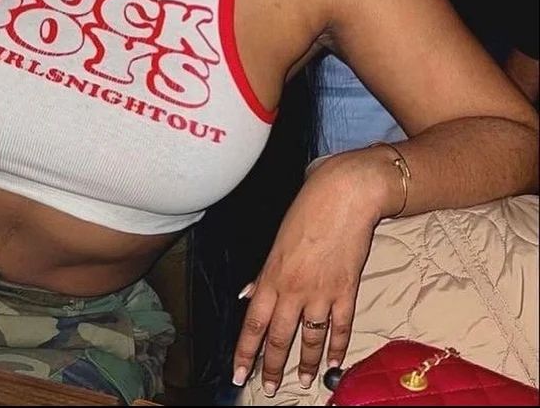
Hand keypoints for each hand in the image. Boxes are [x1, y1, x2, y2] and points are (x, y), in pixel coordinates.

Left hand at [232, 152, 383, 395]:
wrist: (343, 196)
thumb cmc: (306, 210)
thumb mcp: (277, 241)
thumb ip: (263, 274)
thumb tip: (248, 295)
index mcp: (271, 276)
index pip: (253, 323)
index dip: (245, 351)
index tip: (238, 374)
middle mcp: (293, 290)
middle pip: (280, 337)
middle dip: (273, 366)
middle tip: (268, 388)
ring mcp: (321, 292)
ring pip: (310, 338)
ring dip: (305, 363)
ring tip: (301, 382)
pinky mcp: (346, 290)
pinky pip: (341, 327)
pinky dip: (338, 347)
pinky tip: (335, 363)